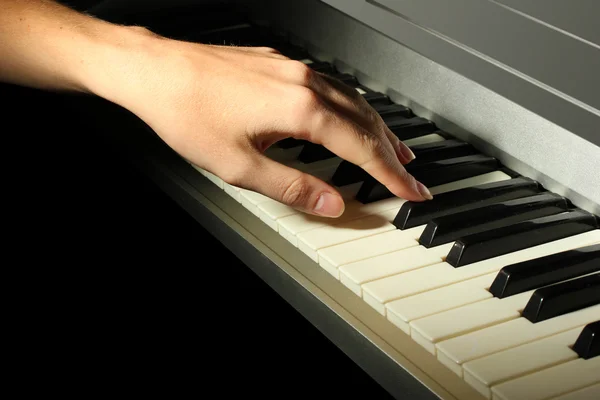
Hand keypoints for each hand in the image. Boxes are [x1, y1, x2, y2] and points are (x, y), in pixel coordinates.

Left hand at [97, 30, 431, 216]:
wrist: (156, 71)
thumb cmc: (188, 113)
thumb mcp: (240, 166)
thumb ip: (292, 187)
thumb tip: (332, 204)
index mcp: (301, 109)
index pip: (362, 149)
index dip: (391, 175)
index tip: (412, 191)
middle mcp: (305, 83)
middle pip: (366, 122)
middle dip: (393, 153)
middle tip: (412, 176)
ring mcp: (294, 69)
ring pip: (353, 101)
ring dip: (377, 128)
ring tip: (395, 150)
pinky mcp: (281, 64)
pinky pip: (331, 87)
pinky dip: (351, 109)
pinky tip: (350, 118)